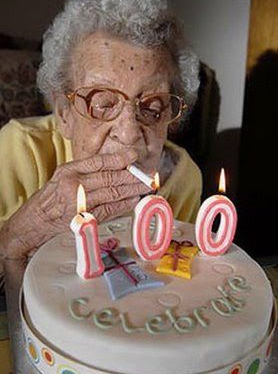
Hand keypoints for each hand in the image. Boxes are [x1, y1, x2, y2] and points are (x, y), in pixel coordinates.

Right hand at [0, 150, 149, 257]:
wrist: (36, 221)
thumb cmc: (52, 196)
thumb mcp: (64, 175)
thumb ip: (87, 170)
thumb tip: (116, 166)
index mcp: (69, 171)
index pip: (98, 162)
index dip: (119, 158)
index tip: (134, 155)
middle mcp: (74, 185)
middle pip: (109, 178)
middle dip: (132, 176)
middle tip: (148, 175)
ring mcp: (79, 204)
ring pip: (111, 193)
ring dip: (132, 190)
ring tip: (146, 186)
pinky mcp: (84, 219)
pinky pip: (108, 210)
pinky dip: (123, 205)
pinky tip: (134, 200)